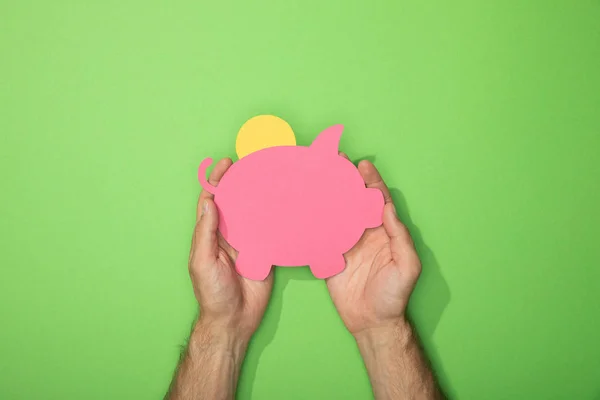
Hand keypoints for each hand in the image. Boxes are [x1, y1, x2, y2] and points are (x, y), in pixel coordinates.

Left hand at [188, 158, 273, 341]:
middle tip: (253, 163)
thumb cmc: (213, 293)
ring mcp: (248, 243)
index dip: (217, 181)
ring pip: (253, 214)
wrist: (235, 320)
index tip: (226, 164)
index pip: (212, 201)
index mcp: (210, 235)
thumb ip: (205, 233)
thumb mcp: (202, 262)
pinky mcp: (265, 252)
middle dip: (241, 182)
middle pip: (234, 202)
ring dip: (259, 197)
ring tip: (270, 177)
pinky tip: (283, 205)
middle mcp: (229, 235)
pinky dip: (276, 218)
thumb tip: (209, 203)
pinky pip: (271, 231)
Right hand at [326, 159, 421, 335]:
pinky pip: (320, 233)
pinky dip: (313, 219)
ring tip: (316, 174)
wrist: (371, 322)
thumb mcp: (407, 267)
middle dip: (345, 179)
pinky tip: (304, 204)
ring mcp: (345, 242)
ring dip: (328, 193)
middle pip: (353, 200)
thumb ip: (400, 237)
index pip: (377, 200)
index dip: (371, 182)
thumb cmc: (394, 295)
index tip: (362, 165)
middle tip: (335, 159)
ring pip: (335, 212)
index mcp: (383, 231)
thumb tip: (387, 209)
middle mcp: (363, 232)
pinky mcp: (328, 255)